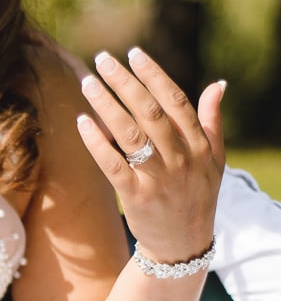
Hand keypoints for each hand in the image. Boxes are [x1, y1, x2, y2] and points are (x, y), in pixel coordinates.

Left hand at [76, 48, 225, 264]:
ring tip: (88, 83)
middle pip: (150, 112)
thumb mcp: (215, 160)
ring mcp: (158, 178)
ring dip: (107, 105)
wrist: (183, 246)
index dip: (154, 75)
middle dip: (124, 82)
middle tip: (102, 59)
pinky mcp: (136, 198)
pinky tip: (82, 122)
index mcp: (199, 145)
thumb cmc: (196, 197)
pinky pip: (113, 166)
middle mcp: (180, 158)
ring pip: (130, 134)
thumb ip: (212, 121)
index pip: (175, 100)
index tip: (133, 54)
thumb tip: (218, 85)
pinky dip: (97, 143)